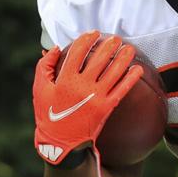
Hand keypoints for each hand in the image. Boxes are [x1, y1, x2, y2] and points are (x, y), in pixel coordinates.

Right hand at [32, 31, 142, 167]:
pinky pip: (122, 90)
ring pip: (114, 72)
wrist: (60, 142)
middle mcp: (81, 86)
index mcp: (64, 79)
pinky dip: (131, 78)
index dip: (86, 40)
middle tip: (116, 39)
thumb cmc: (48, 114)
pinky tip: (137, 70)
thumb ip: (45, 66)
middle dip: (109, 46)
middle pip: (99, 59)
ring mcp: (95, 97)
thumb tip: (54, 47)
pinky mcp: (106, 108)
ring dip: (124, 58)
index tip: (94, 34)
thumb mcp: (40, 89)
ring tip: (130, 48)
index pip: (77, 52)